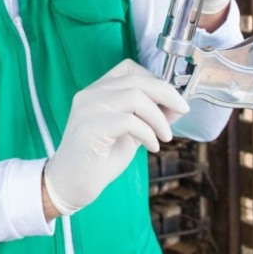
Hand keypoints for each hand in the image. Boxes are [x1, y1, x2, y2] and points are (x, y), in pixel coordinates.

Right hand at [42, 60, 188, 216]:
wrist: (70, 185)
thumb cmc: (99, 160)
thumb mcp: (131, 133)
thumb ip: (149, 117)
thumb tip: (177, 105)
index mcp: (96, 91)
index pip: (129, 68)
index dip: (155, 79)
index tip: (172, 99)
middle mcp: (89, 94)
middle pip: (136, 80)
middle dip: (167, 94)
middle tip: (182, 110)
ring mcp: (87, 109)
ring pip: (135, 96)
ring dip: (158, 117)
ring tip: (165, 136)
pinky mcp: (89, 128)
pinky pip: (129, 120)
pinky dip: (148, 133)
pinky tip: (151, 147)